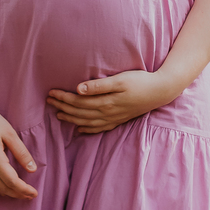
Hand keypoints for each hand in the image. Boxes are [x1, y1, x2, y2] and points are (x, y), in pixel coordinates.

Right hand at [0, 102, 38, 199]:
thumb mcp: (9, 133)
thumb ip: (21, 153)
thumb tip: (32, 169)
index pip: (12, 181)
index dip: (24, 190)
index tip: (34, 193)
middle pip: (3, 188)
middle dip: (17, 194)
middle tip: (30, 196)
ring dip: (7, 192)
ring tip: (19, 193)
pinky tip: (3, 185)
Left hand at [46, 69, 174, 135]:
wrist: (160, 91)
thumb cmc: (140, 81)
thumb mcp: (120, 80)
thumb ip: (98, 86)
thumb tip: (78, 89)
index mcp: (105, 102)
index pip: (78, 102)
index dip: (63, 98)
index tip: (50, 93)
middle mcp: (107, 113)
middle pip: (79, 112)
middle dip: (62, 107)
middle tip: (48, 102)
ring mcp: (113, 118)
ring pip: (86, 122)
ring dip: (71, 119)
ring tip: (58, 115)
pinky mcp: (119, 120)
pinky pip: (99, 128)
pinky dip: (88, 129)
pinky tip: (80, 129)